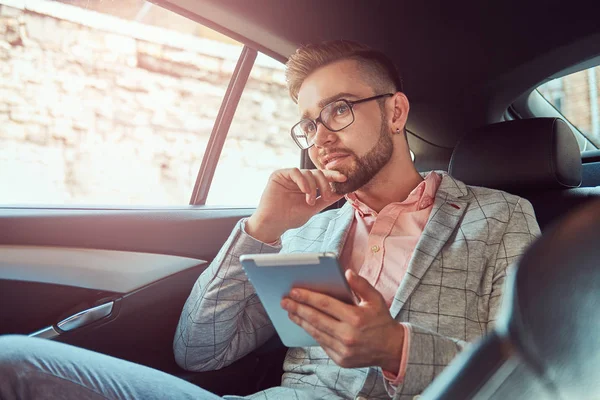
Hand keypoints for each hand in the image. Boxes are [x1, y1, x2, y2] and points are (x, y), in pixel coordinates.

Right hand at [246, 168, 346, 242]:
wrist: (274, 224)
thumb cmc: (290, 217)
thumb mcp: (313, 208)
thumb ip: (327, 199)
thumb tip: (343, 192)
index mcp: (307, 185)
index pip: (322, 177)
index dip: (333, 176)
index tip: (344, 179)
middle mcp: (299, 179)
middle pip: (317, 173)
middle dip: (324, 184)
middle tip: (326, 196)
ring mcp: (289, 176)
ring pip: (308, 172)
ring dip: (312, 187)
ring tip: (310, 201)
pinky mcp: (279, 175)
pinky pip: (295, 172)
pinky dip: (303, 181)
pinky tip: (304, 191)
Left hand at [281, 270, 403, 371]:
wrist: (392, 349)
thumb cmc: (381, 320)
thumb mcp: (376, 299)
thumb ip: (361, 285)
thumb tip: (347, 272)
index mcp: (356, 318)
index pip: (325, 305)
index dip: (308, 297)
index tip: (294, 291)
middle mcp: (348, 335)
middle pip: (316, 319)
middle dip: (297, 308)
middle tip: (284, 301)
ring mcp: (343, 350)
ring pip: (315, 332)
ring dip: (300, 321)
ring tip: (290, 311)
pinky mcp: (340, 359)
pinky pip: (321, 343)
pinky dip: (311, 332)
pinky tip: (304, 323)